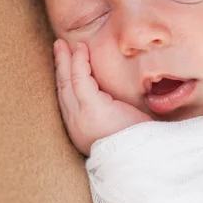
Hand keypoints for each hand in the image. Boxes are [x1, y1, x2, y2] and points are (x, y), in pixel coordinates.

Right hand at [53, 39, 151, 155]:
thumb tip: (116, 99)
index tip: (67, 64)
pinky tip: (80, 50)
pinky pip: (80, 80)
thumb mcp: (119, 124)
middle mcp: (76, 124)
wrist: (143, 158)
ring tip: (63, 44)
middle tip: (59, 47)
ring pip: (67, 82)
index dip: (66, 79)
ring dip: (65, 60)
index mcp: (81, 129)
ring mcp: (81, 117)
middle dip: (59, 66)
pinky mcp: (92, 109)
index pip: (68, 99)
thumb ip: (111, 111)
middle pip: (62, 88)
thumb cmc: (138, 142)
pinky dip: (79, 63)